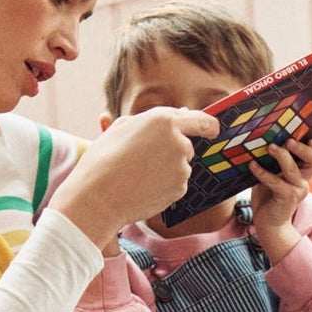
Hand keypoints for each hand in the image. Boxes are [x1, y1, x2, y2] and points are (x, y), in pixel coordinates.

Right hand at [49, 108, 213, 247]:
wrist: (98, 197)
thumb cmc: (103, 159)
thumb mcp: (121, 127)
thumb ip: (151, 119)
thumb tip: (178, 114)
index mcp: (164, 120)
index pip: (201, 120)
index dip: (209, 126)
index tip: (213, 130)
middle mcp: (179, 142)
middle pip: (188, 145)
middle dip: (173, 151)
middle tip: (144, 159)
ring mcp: (182, 167)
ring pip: (181, 166)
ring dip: (167, 170)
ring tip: (139, 174)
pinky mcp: (180, 189)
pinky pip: (177, 185)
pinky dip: (165, 186)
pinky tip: (144, 187)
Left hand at [247, 135, 311, 259]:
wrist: (268, 224)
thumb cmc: (269, 195)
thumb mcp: (273, 174)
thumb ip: (274, 159)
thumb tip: (264, 137)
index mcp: (305, 172)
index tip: (308, 135)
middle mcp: (305, 179)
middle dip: (303, 148)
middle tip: (288, 140)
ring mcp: (298, 189)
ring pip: (294, 169)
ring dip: (282, 156)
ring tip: (269, 147)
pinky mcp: (287, 197)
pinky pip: (275, 182)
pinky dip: (262, 172)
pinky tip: (252, 165)